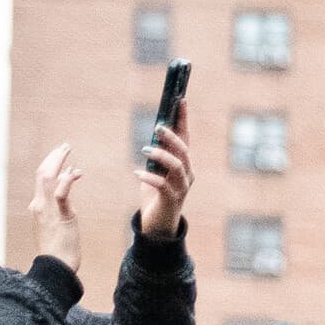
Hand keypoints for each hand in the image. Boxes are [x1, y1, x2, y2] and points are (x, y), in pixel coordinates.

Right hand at [29, 143, 83, 274]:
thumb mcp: (59, 223)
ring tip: (68, 151)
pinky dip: (66, 181)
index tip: (62, 157)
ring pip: (48, 178)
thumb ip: (62, 206)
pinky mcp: (60, 217)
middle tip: (65, 146)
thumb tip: (67, 190)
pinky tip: (74, 173)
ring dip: (58, 161)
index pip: (42, 179)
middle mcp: (39, 204)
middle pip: (43, 173)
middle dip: (53, 157)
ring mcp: (47, 210)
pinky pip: (61, 195)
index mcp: (38, 206)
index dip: (51, 165)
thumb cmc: (59, 249)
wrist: (55, 266)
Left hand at [136, 123, 190, 240]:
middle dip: (171, 138)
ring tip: (144, 149)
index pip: (186, 138)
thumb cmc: (155, 194)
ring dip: (161, 156)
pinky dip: (150, 178)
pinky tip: (137, 173)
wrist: (158, 225)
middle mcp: (187, 175)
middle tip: (157, 128)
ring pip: (177, 167)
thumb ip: (156, 154)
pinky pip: (163, 187)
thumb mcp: (155, 169)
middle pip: (184, 151)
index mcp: (184, 164)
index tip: (180, 100)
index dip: (183, 119)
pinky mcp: (172, 201)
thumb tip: (153, 135)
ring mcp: (181, 188)